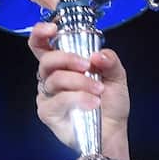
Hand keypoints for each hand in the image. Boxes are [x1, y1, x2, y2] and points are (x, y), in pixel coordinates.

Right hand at [26, 0, 130, 159]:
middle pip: (47, 60)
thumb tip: (98, 55)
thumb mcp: (117, 76)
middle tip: (88, 66)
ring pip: (55, 79)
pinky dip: (78, 98)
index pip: (41, 44)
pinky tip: (92, 102)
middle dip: (68, 58)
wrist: (113, 130)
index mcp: (63, 64)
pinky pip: (59, 99)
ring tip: (99, 90)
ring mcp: (47, 95)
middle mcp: (51, 77)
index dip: (41, 33)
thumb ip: (110, 61)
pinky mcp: (48, 112)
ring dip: (81, 82)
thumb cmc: (110, 102)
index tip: (53, 28)